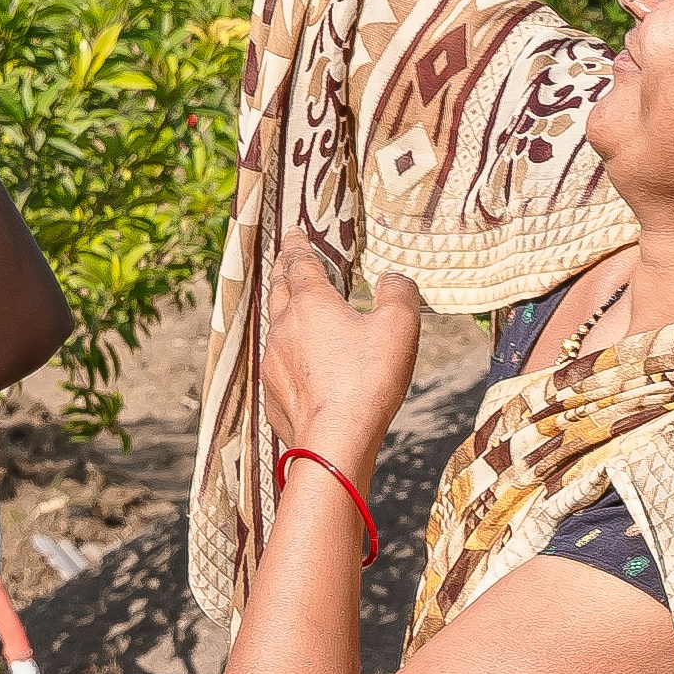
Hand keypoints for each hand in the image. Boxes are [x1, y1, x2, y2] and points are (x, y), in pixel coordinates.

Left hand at [265, 258, 423, 472]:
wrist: (334, 440)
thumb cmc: (367, 380)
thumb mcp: (399, 327)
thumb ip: (399, 294)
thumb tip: (394, 278)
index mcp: (312, 303)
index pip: (299, 263)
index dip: (297, 245)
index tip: (293, 233)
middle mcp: (285, 326)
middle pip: (279, 290)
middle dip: (284, 272)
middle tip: (287, 261)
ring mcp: (274, 361)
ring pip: (276, 326)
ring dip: (284, 312)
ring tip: (292, 308)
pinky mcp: (274, 393)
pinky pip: (278, 364)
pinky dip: (288, 353)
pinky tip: (300, 363)